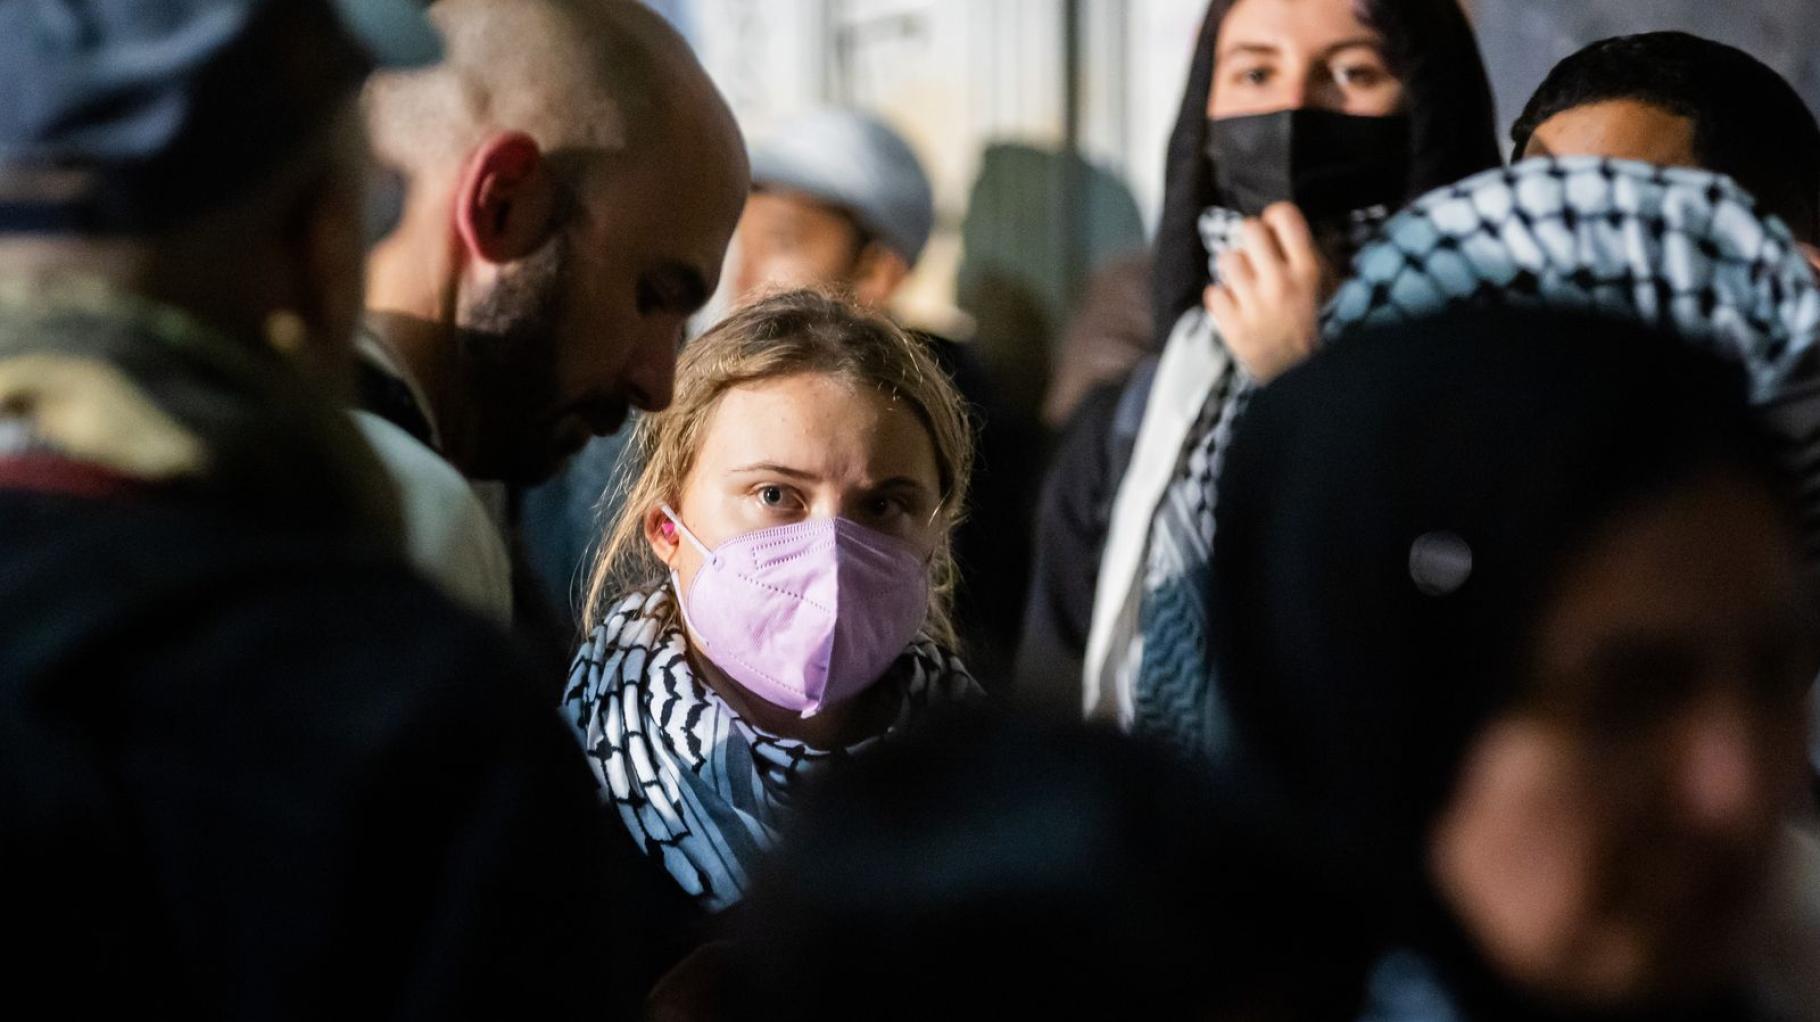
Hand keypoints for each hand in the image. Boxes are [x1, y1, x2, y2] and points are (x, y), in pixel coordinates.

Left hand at [1203, 202, 1324, 382]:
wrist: (1300, 375)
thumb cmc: (1306, 324)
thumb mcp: (1319, 286)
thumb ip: (1302, 255)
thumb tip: (1276, 225)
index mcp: (1306, 271)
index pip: (1284, 217)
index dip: (1274, 216)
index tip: (1272, 229)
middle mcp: (1280, 284)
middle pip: (1249, 229)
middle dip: (1250, 239)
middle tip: (1255, 257)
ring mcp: (1255, 305)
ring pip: (1227, 259)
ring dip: (1233, 270)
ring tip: (1244, 284)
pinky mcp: (1234, 326)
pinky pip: (1213, 292)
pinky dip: (1221, 299)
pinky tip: (1235, 307)